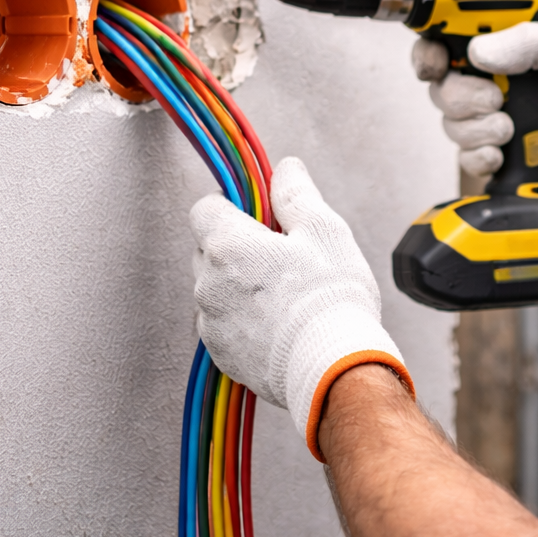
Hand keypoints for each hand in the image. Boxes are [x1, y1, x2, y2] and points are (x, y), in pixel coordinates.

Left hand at [190, 156, 410, 459]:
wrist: (332, 367)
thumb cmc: (330, 297)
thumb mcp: (324, 229)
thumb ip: (297, 193)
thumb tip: (286, 169)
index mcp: (227, 245)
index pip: (205, 208)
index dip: (233, 206)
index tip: (260, 215)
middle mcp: (208, 283)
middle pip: (209, 249)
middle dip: (238, 246)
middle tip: (282, 255)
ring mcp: (211, 323)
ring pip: (216, 289)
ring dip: (240, 286)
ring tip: (287, 295)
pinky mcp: (222, 356)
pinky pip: (224, 325)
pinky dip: (245, 320)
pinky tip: (281, 324)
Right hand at [412, 23, 537, 199]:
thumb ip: (530, 41)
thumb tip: (481, 50)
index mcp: (506, 46)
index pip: (447, 42)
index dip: (430, 52)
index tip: (435, 63)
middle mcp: (493, 80)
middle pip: (441, 86)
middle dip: (461, 97)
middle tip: (496, 100)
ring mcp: (492, 117)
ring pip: (450, 123)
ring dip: (477, 129)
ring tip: (512, 128)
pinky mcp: (498, 151)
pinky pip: (465, 157)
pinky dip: (481, 156)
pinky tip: (504, 153)